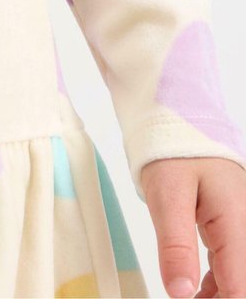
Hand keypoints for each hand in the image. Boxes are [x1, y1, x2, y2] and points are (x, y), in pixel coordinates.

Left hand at [140, 156, 245, 297]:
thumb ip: (175, 246)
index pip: (240, 287)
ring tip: (187, 298)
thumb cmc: (175, 151)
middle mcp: (245, 229)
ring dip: (218, 295)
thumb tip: (180, 293)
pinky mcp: (232, 228)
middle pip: (242, 283)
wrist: (180, 123)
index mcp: (237, 223)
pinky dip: (216, 284)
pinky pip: (230, 265)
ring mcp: (241, 228)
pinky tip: (196, 291)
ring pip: (237, 277)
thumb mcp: (167, 195)